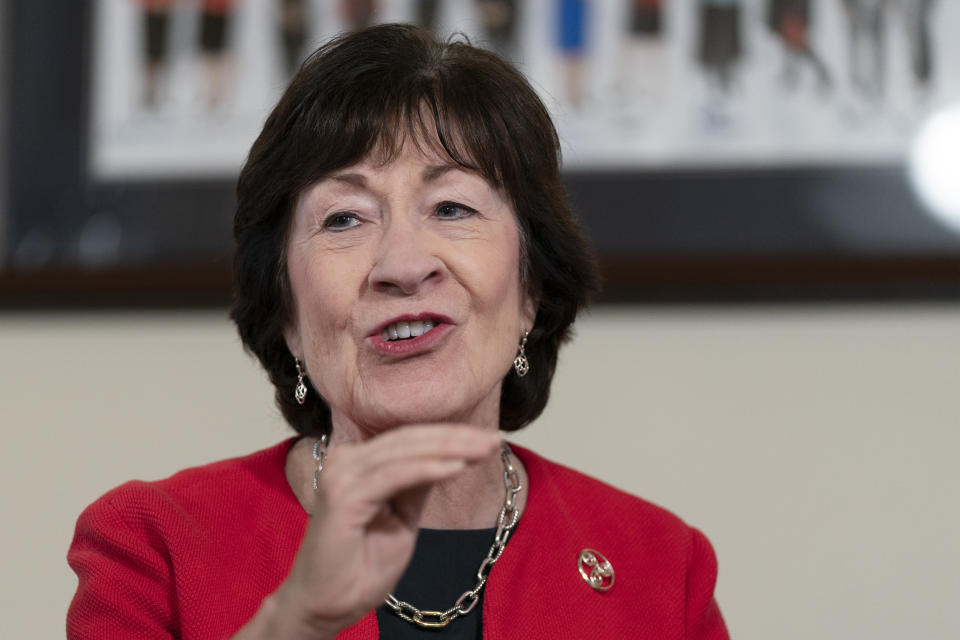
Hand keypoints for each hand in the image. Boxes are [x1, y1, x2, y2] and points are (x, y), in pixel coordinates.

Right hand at [238, 424, 500, 638]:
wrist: (325, 606)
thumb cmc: (359, 566)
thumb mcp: (402, 518)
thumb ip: (417, 485)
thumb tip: (449, 456)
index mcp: (357, 462)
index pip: (411, 438)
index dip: (451, 435)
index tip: (490, 439)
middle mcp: (344, 460)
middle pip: (411, 438)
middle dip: (458, 437)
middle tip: (495, 439)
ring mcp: (341, 475)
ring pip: (406, 451)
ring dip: (450, 448)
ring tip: (485, 449)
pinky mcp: (343, 496)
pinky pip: (395, 475)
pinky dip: (427, 469)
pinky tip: (456, 468)